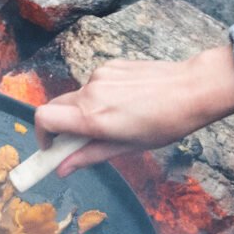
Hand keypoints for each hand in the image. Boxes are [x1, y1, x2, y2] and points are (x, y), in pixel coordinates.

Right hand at [33, 45, 233, 175]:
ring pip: (77, 98)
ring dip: (84, 112)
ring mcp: (99, 75)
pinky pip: (94, 85)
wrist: (192, 88)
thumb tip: (62, 169)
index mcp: (92, 117)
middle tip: (80, 142)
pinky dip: (100, 98)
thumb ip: (89, 156)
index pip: (44, 119)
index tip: (51, 148)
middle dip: (61, 127)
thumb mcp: (126, 148)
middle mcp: (90, 92)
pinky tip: (126, 104)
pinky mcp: (110, 65)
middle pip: (56, 108)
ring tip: (116, 121)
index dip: (41, 136)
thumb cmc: (164, 123)